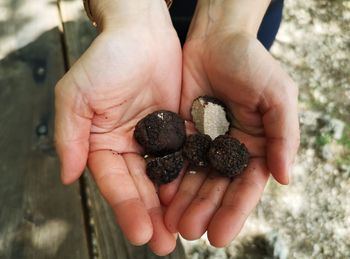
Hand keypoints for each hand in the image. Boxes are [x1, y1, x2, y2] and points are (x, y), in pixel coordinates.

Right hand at [54, 1, 181, 254]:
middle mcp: (129, 147)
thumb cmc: (106, 59)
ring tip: (184, 231)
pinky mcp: (177, 131)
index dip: (127, 208)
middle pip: (141, 188)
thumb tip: (65, 176)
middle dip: (152, 216)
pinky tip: (198, 198)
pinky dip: (189, 179)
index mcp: (102, 144)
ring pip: (164, 179)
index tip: (141, 233)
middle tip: (166, 244)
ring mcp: (155, 141)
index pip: (114, 183)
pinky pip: (185, 158)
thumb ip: (70, 136)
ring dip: (172, 206)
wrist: (141, 33)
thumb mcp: (77, 95)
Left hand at [161, 29, 298, 245]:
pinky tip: (160, 195)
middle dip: (204, 211)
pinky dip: (169, 177)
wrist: (216, 40)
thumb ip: (284, 135)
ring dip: (184, 202)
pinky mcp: (181, 133)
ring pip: (193, 178)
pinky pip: (174, 158)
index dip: (234, 211)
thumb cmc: (252, 63)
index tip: (220, 235)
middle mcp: (229, 150)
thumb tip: (285, 177)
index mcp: (256, 147)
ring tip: (172, 224)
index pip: (246, 186)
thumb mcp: (278, 95)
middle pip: (216, 188)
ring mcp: (204, 143)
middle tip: (189, 232)